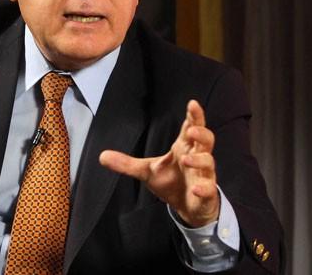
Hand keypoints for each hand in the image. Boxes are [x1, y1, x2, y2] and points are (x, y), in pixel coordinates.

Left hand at [99, 100, 219, 226]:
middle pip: (206, 140)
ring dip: (199, 160)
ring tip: (186, 159)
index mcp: (183, 148)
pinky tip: (196, 189)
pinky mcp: (206, 192)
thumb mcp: (146, 171)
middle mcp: (196, 158)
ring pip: (208, 162)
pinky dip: (204, 188)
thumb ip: (126, 163)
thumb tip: (102, 156)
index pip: (190, 128)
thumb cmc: (170, 182)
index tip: (192, 104)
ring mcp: (203, 175)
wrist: (186, 207)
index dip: (194, 116)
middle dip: (201, 133)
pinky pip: (209, 189)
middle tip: (192, 130)